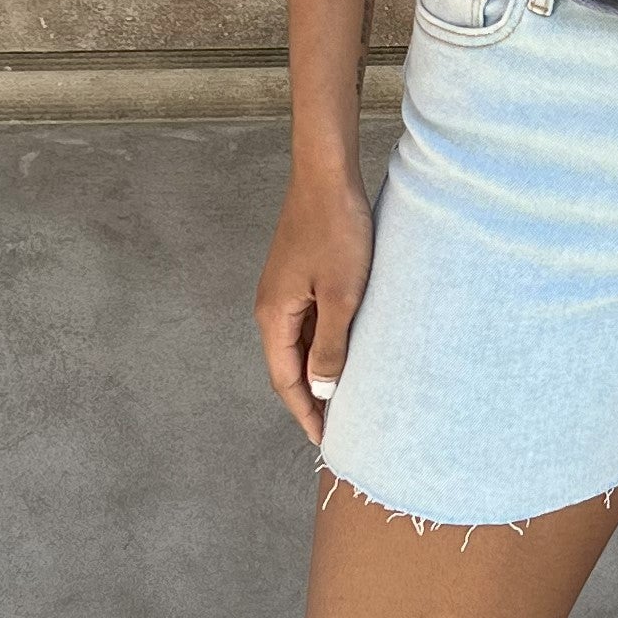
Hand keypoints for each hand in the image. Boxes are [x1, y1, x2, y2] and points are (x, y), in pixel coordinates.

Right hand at [256, 157, 374, 443]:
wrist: (327, 176)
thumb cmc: (337, 231)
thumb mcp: (342, 295)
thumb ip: (331, 346)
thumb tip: (321, 391)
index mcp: (274, 316)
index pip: (285, 380)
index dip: (306, 413)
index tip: (326, 441)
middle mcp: (271, 308)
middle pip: (288, 367)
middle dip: (310, 400)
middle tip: (340, 429)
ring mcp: (284, 291)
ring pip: (299, 346)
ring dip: (318, 373)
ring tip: (346, 399)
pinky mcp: (299, 277)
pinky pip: (308, 324)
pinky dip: (323, 346)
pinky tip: (345, 353)